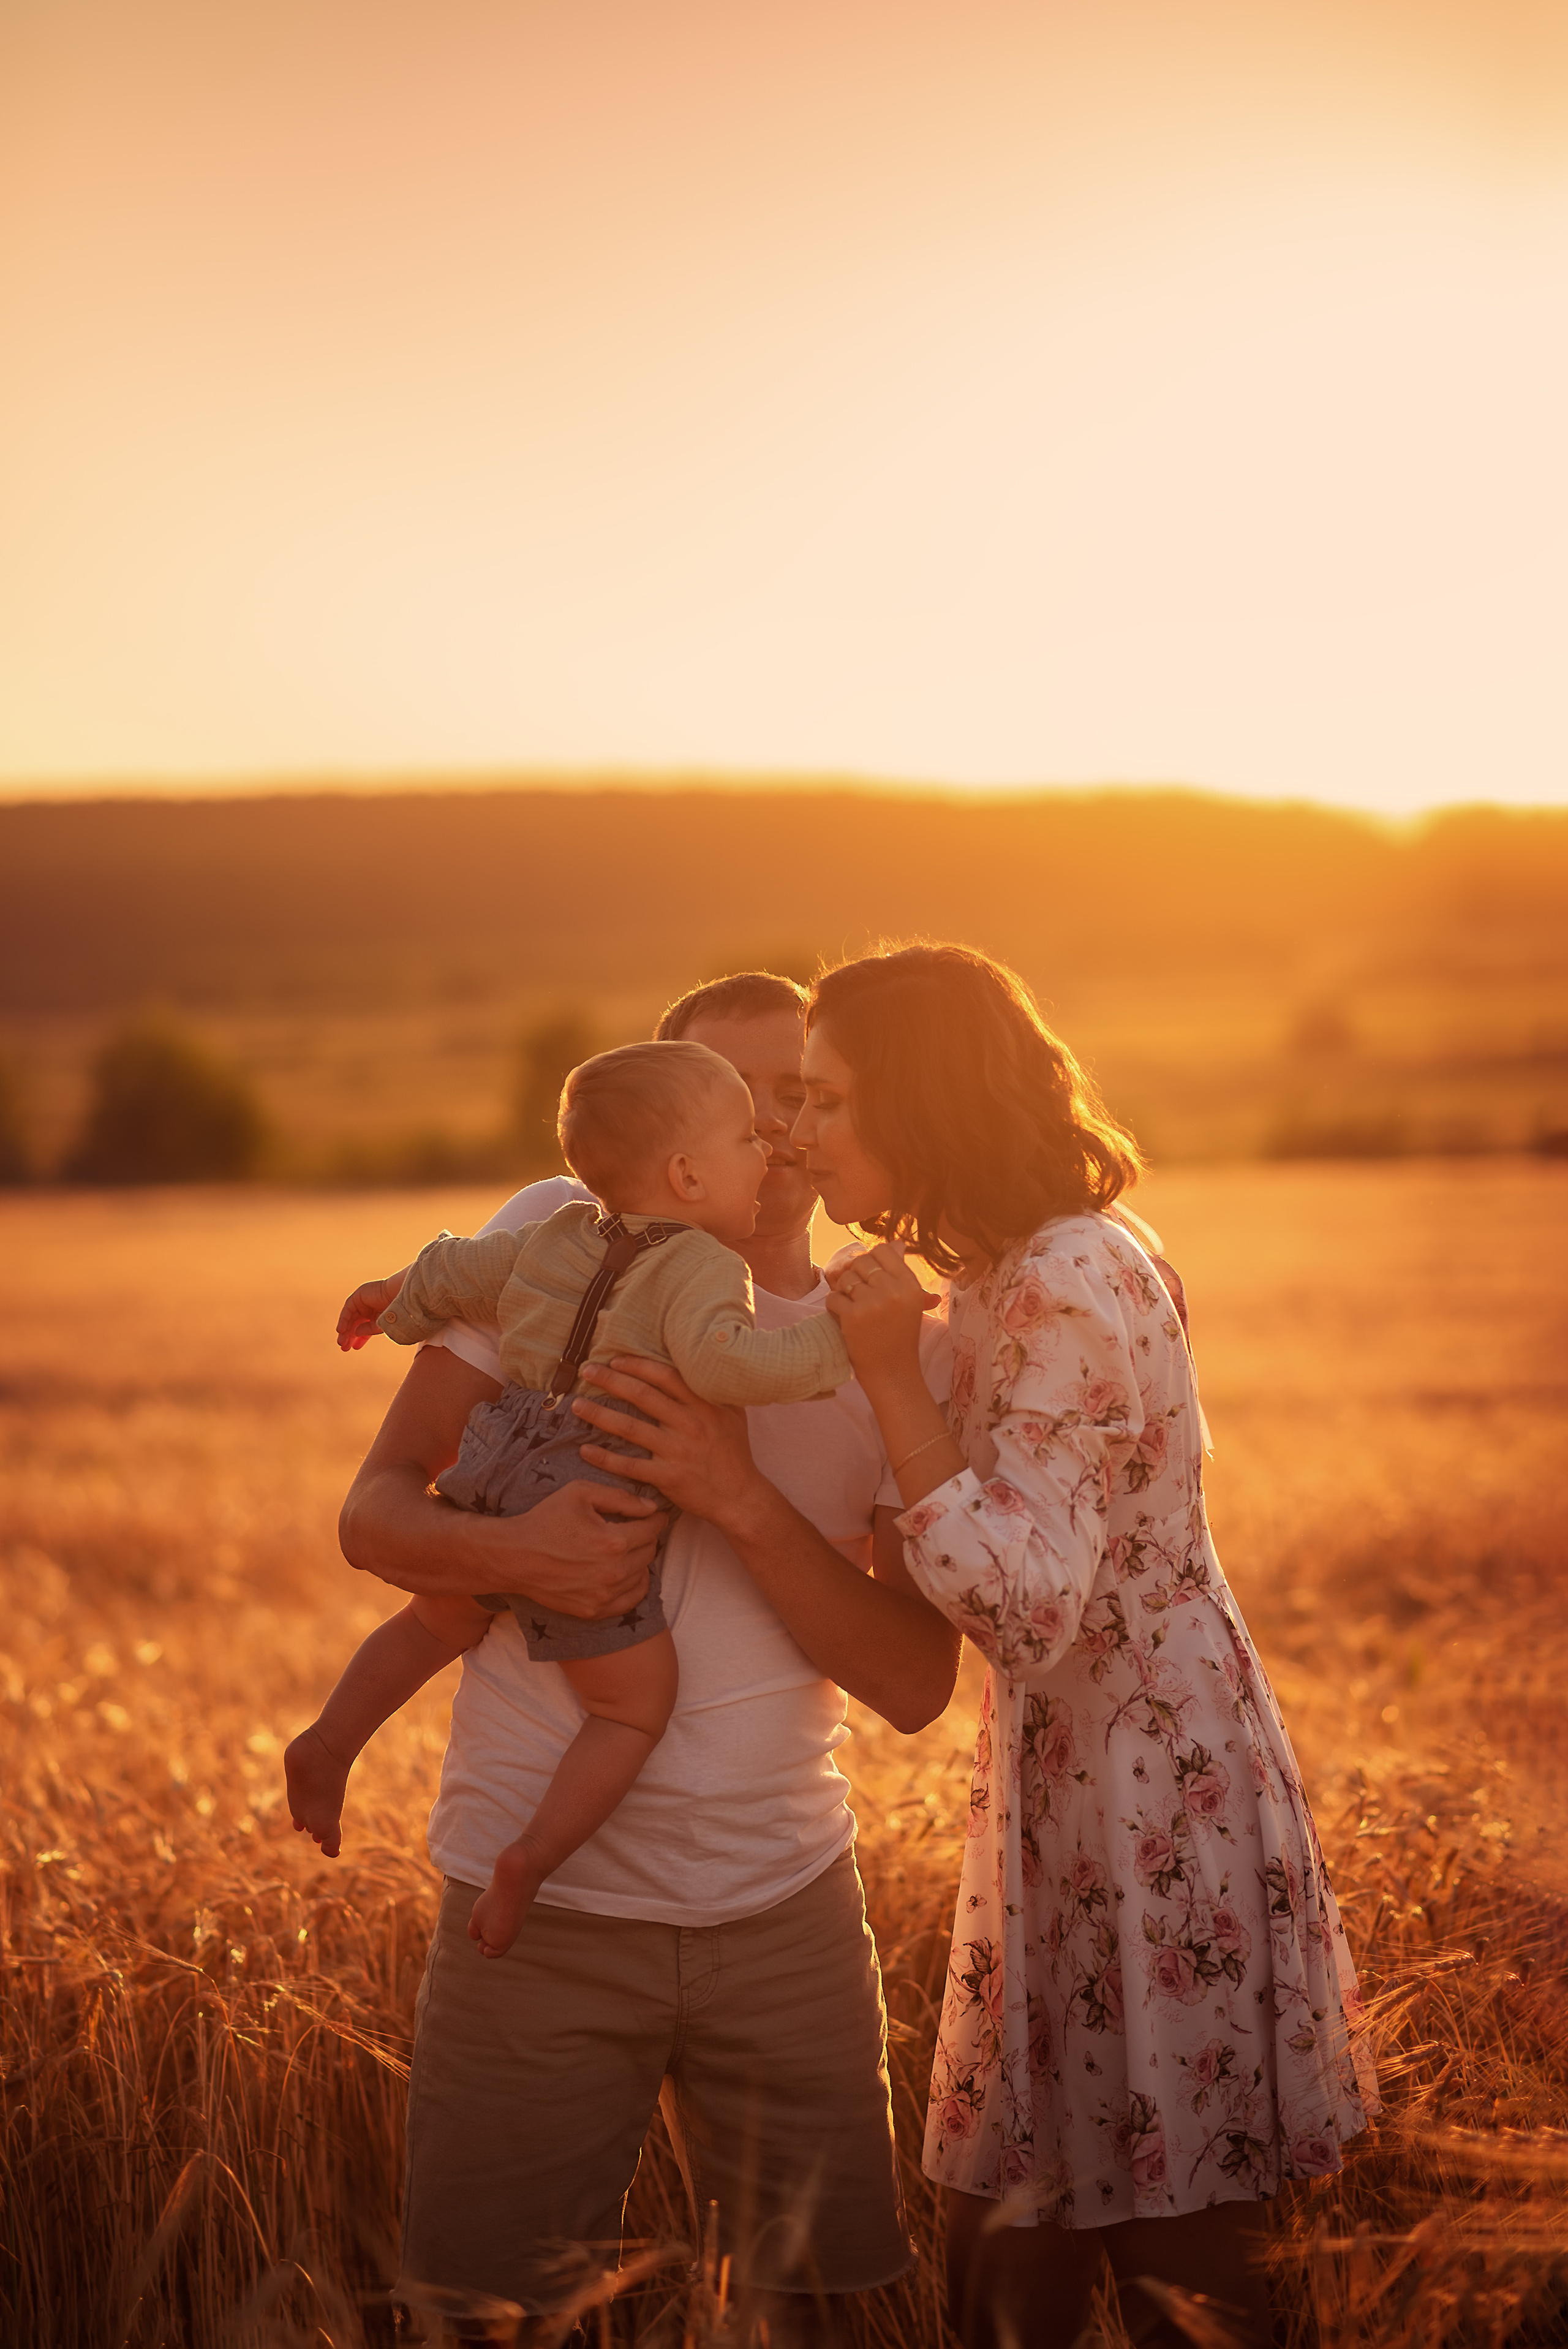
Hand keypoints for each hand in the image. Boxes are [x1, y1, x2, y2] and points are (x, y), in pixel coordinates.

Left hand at [336, 1267, 410, 1350]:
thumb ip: (367, 1330)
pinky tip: (341, 1330)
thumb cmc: (396, 1311)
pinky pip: (348, 1309)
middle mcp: (370, 1307)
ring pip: (351, 1317)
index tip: (355, 1348)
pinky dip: (343, 1320)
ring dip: (345, 1330)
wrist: (401, 1296)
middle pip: (356, 1323)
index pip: (365, 1327)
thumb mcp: (381, 1325)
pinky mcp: (359, 1295)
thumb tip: (355, 1333)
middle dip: (350, 1336)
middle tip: (344, 1348)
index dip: (360, 1338)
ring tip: (342, 1342)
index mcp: (378, 1313)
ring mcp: (364, 1301)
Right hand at [480, 1478, 666, 1618]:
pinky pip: (630, 1599)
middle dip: (647, 1537)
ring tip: (626, 1549)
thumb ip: (620, 1497)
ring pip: (642, 1575)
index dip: (656, 1518)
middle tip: (637, 1528)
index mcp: (613, 1541)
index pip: (652, 1529)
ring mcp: (604, 1595)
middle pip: (650, 1551)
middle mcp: (613, 1572)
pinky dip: (633, 1584)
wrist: (514, 1556)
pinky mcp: (594, 1610)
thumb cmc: (545, 1519)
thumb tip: (651, 1508)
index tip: (654, 1515)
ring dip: (639, 1560)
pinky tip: (623, 1572)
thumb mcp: (580, 1493)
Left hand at [572, 1358, 765, 1533]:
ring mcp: (678, 1451)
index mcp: (704, 1405)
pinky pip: (629, 1466)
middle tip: (587, 1372)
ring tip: (577, 1405)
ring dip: (599, 1415)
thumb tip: (700, 1364)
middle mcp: (690, 1424)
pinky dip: (605, 1458)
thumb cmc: (734, 1452)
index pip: (665, 1376)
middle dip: (610, 1380)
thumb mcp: (733, 1414)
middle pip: (642, 1395)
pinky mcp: (668, 1477)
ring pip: (630, 1428)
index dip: (637, 1365)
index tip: (615, 1360)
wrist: (740, 1496)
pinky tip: (585, 1450)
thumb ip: (713, 1390)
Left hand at [824, 1240, 930, 1390]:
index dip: (872, 1261)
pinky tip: (844, 1318)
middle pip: (862, 1263)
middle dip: (856, 1277)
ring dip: (844, 1292)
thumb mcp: (910, 1303)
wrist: (893, 1373)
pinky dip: (834, 1308)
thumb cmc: (900, 1337)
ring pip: (846, 1280)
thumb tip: (896, 1244)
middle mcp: (893, 1290)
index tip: (870, 1277)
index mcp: (910, 1285)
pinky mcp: (853, 1316)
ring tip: (853, 1309)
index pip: (884, 1251)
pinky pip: (833, 1298)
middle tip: (860, 1297)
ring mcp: (872, 1303)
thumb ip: (900, 1274)